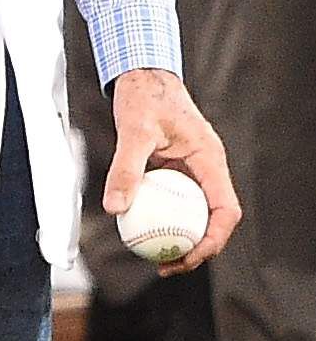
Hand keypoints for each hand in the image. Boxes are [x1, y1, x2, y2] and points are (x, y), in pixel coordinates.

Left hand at [104, 68, 240, 272]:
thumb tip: (115, 209)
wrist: (143, 75)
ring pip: (195, 213)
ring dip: (181, 238)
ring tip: (154, 258)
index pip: (225, 210)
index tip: (187, 256)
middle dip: (197, 248)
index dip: (213, 240)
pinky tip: (139, 231)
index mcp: (211, 160)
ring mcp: (195, 170)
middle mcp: (208, 168)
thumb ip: (125, 169)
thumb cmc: (143, 97)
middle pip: (214, 219)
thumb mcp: (133, 131)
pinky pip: (176, 202)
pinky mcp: (178, 171)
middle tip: (165, 266)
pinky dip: (164, 219)